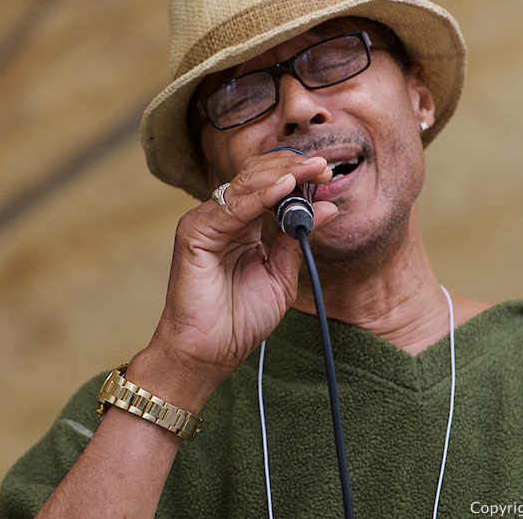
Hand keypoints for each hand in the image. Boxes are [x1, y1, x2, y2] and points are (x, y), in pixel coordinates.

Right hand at [144, 151, 337, 397]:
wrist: (209, 355)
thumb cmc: (239, 321)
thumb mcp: (281, 275)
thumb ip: (297, 239)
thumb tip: (328, 208)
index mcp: (242, 224)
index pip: (269, 184)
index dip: (298, 175)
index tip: (327, 174)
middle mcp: (223, 217)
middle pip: (257, 175)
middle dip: (293, 167)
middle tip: (323, 167)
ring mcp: (206, 222)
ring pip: (246, 184)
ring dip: (282, 174)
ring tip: (310, 171)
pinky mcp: (194, 233)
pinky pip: (233, 208)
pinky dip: (261, 196)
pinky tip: (285, 187)